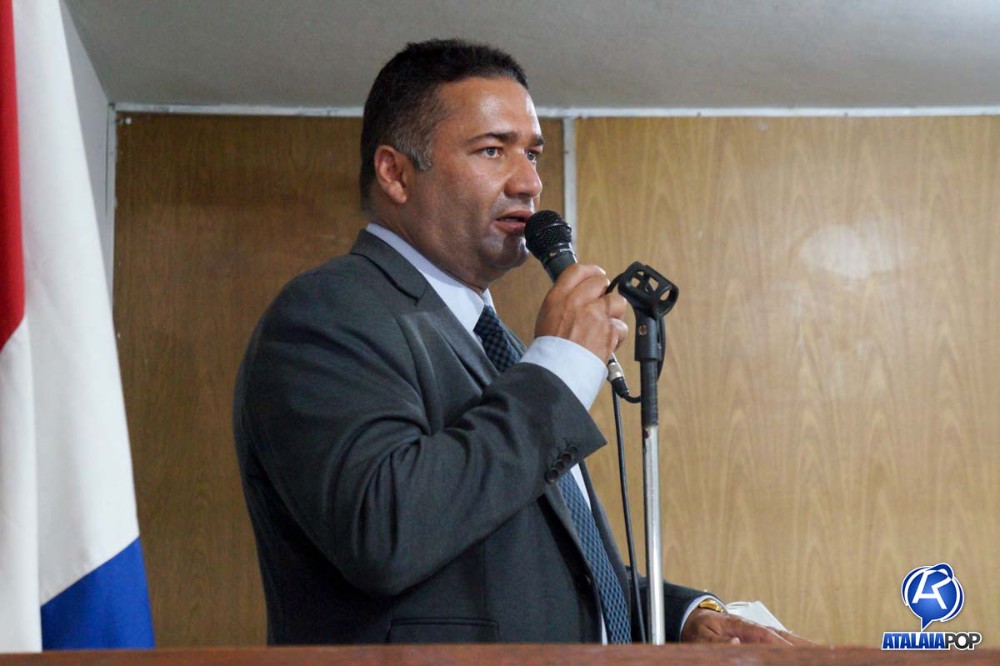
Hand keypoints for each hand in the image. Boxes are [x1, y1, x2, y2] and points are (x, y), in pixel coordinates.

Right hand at [534, 263, 627, 361]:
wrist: (557, 370)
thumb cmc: (549, 350)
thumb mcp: (546, 317)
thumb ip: (563, 303)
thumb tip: (578, 296)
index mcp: (559, 297)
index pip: (578, 270)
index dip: (591, 271)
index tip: (597, 275)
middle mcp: (578, 301)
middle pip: (601, 281)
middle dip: (604, 292)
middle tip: (601, 305)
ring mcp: (596, 315)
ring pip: (617, 301)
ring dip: (614, 313)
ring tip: (605, 326)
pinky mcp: (610, 331)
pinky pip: (621, 327)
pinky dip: (617, 336)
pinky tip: (606, 343)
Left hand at [681, 608, 816, 645]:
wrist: (696, 617)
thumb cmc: (699, 628)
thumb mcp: (702, 636)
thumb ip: (718, 642)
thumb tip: (736, 644)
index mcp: (742, 626)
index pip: (766, 637)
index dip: (782, 646)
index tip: (796, 656)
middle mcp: (756, 627)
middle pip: (783, 637)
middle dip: (801, 648)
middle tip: (820, 656)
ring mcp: (761, 632)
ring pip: (788, 639)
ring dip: (805, 646)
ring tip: (824, 652)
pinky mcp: (762, 637)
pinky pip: (784, 641)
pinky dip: (798, 645)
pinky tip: (811, 650)